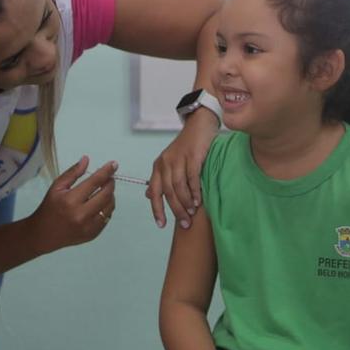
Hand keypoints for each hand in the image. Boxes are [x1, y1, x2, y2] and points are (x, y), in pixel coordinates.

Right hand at [29, 156, 116, 255]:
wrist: (43, 234)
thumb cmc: (50, 207)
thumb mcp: (56, 187)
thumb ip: (73, 173)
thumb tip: (87, 159)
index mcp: (70, 200)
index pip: (94, 182)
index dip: (106, 171)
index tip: (114, 164)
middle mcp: (81, 214)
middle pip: (106, 194)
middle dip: (110, 183)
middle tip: (109, 178)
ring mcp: (89, 227)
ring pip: (110, 206)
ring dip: (111, 195)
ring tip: (104, 190)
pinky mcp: (93, 234)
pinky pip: (107, 218)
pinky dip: (107, 208)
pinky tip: (100, 204)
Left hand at [147, 108, 218, 228]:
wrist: (199, 124)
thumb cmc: (187, 146)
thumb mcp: (170, 162)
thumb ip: (161, 179)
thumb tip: (149, 196)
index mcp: (158, 166)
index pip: (154, 192)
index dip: (157, 210)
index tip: (161, 225)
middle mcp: (165, 162)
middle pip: (168, 192)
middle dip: (175, 210)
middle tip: (184, 223)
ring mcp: (179, 158)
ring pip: (179, 187)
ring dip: (185, 202)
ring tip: (192, 213)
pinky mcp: (193, 155)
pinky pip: (192, 178)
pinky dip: (195, 191)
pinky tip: (199, 201)